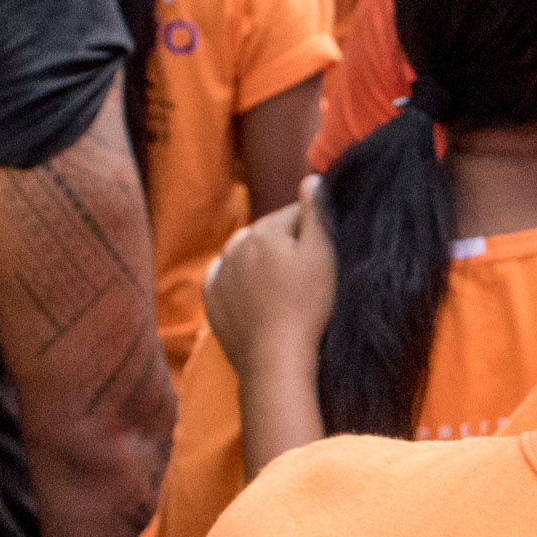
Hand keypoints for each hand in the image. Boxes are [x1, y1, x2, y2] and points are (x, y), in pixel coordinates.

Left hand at [206, 175, 339, 364]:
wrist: (275, 357)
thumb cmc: (307, 305)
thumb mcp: (323, 255)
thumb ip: (316, 212)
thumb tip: (310, 178)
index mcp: (264, 229)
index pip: (294, 215)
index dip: (314, 233)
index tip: (324, 257)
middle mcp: (236, 244)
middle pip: (268, 235)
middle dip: (286, 247)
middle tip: (306, 278)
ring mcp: (220, 272)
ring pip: (247, 256)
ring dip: (263, 265)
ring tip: (284, 293)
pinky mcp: (211, 298)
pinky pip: (227, 279)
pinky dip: (241, 284)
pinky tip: (258, 298)